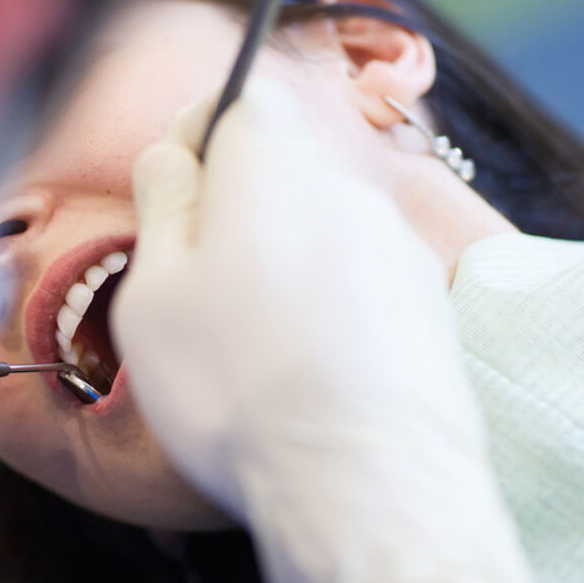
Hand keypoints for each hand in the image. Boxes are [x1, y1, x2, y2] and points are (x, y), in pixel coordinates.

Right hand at [112, 78, 539, 582]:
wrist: (361, 485)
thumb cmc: (235, 385)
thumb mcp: (154, 293)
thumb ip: (162, 203)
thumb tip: (175, 157)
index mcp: (272, 167)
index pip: (238, 96)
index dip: (194, 135)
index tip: (172, 193)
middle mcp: (348, 189)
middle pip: (281, 165)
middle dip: (233, 205)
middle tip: (196, 285)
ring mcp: (398, 248)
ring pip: (320, 224)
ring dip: (279, 257)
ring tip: (250, 343)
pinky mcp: (429, 305)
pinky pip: (359, 277)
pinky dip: (326, 301)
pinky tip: (305, 368)